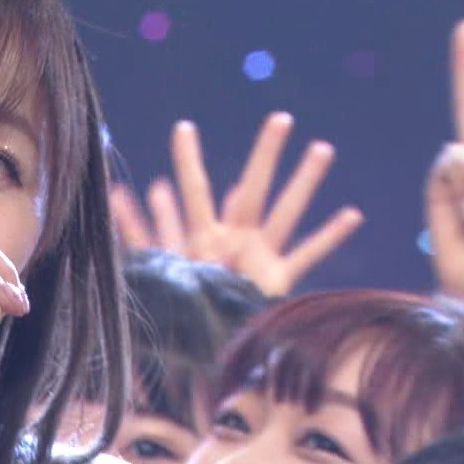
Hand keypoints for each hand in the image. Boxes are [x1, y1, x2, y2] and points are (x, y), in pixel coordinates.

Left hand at [110, 114, 362, 296]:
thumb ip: (135, 232)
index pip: (194, 189)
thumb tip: (110, 196)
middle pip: (255, 188)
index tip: (184, 127)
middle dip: (266, 154)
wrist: (198, 346)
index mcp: (202, 236)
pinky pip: (308, 254)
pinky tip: (353, 214)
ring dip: (305, 182)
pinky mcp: (277, 279)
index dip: (187, 160)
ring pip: (288, 211)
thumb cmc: (176, 308)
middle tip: (281, 118)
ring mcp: (259, 256)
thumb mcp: (154, 268)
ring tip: (322, 149)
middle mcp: (234, 239)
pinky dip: (329, 236)